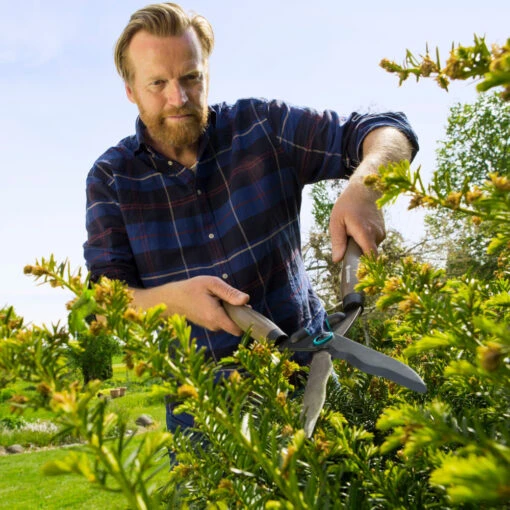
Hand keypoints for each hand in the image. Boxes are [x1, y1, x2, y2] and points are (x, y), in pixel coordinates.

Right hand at [132, 276, 249, 335]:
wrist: (172, 299)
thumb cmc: (192, 288)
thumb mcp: (212, 284)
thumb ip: (230, 293)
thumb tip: (246, 300)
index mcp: (216, 317)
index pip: (239, 329)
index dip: (247, 321)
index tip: (248, 308)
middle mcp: (214, 326)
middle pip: (236, 324)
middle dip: (239, 313)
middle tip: (231, 298)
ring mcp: (211, 326)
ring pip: (229, 321)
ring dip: (231, 311)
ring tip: (220, 298)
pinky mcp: (209, 324)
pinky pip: (223, 320)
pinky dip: (224, 312)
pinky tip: (215, 302)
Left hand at [329, 126, 411, 261]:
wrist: (365, 188)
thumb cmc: (347, 204)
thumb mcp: (336, 221)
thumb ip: (337, 241)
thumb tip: (337, 260)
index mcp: (365, 233)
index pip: (371, 259)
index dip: (366, 269)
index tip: (358, 276)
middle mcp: (377, 234)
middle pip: (367, 255)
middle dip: (357, 254)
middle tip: (346, 244)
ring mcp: (382, 233)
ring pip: (369, 249)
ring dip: (360, 245)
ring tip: (352, 230)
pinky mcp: (383, 231)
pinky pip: (372, 242)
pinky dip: (364, 240)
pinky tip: (359, 228)